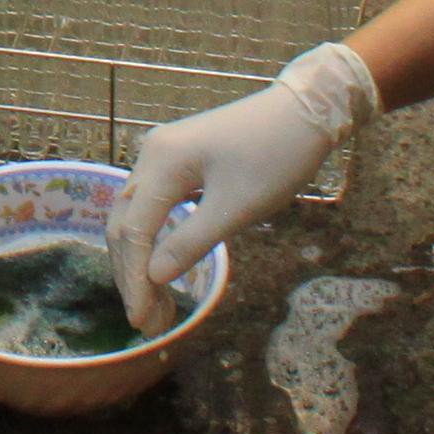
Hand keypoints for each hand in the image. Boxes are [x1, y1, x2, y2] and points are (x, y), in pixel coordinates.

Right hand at [107, 40, 374, 322]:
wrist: (307, 110)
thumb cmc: (276, 156)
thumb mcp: (236, 207)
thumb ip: (190, 243)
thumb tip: (153, 278)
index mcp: (161, 163)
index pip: (134, 232)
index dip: (134, 280)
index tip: (141, 321)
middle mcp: (151, 155)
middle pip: (126, 224)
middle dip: (133, 276)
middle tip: (149, 323)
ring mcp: (163, 155)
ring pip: (137, 216)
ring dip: (142, 262)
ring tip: (157, 306)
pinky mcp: (180, 160)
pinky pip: (154, 206)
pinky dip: (155, 241)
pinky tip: (164, 267)